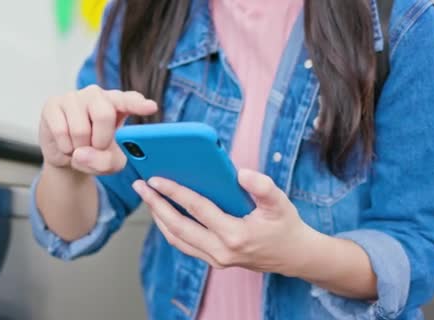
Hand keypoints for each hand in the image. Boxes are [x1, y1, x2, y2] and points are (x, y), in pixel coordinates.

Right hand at [39, 85, 156, 173]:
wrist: (67, 155)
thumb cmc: (95, 153)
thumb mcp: (110, 163)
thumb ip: (106, 161)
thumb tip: (81, 153)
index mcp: (117, 103)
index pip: (129, 100)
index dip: (138, 104)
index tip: (151, 107)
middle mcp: (96, 95)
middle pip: (104, 114)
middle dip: (101, 140)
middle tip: (96, 147)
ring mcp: (73, 97)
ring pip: (80, 129)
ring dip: (80, 148)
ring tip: (79, 146)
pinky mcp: (53, 105)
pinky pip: (61, 131)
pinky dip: (65, 147)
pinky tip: (66, 144)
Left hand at [132, 168, 319, 275]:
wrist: (294, 257)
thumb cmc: (285, 225)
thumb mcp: (280, 203)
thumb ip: (262, 187)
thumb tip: (240, 173)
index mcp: (236, 235)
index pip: (197, 209)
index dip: (174, 192)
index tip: (155, 178)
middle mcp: (221, 251)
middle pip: (178, 226)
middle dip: (156, 204)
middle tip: (139, 185)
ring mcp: (216, 259)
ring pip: (177, 238)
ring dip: (159, 217)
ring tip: (147, 196)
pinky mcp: (214, 261)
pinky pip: (184, 244)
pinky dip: (169, 228)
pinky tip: (163, 211)